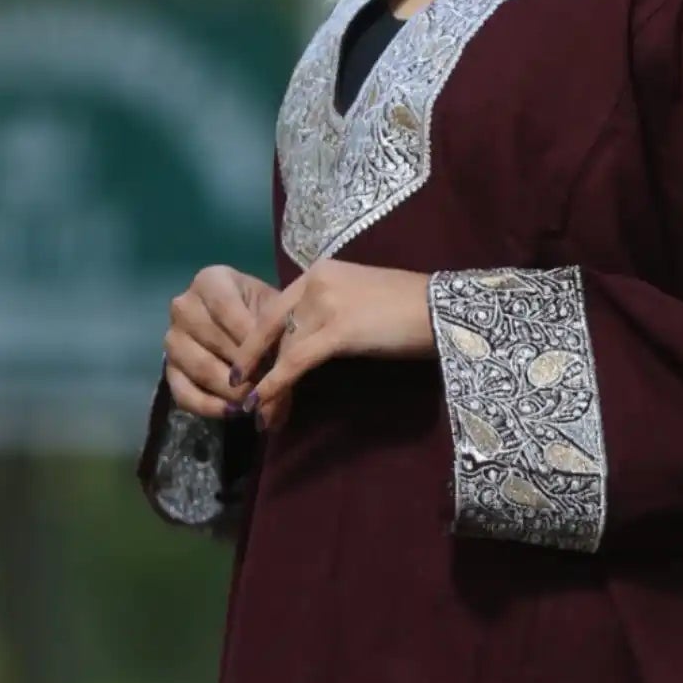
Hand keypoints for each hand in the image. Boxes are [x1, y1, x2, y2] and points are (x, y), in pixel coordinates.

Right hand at [163, 264, 278, 419]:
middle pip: (213, 342)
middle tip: (269, 387)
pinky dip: (210, 406)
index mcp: (209, 282)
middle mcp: (183, 306)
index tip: (272, 361)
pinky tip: (233, 412)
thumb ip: (277, 339)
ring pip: (200, 369)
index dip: (250, 338)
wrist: (246, 320)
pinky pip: (184, 393)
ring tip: (255, 402)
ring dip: (230, 390)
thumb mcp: (273, 312)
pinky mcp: (168, 369)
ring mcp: (172, 339)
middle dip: (245, 369)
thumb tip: (280, 382)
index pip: (227, 310)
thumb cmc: (262, 310)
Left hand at [230, 258, 433, 431]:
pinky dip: (274, 384)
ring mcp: (326, 303)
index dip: (258, 341)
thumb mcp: (359, 300)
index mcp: (321, 270)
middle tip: (240, 392)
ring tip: (254, 411)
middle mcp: (316, 280)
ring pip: (281, 347)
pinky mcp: (337, 329)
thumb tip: (307, 342)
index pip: (277, 308)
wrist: (442, 309)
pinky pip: (295, 362)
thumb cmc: (409, 308)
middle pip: (272, 326)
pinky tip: (262, 403)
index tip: (245, 366)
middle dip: (253, 363)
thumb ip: (329, 311)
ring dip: (263, 382)